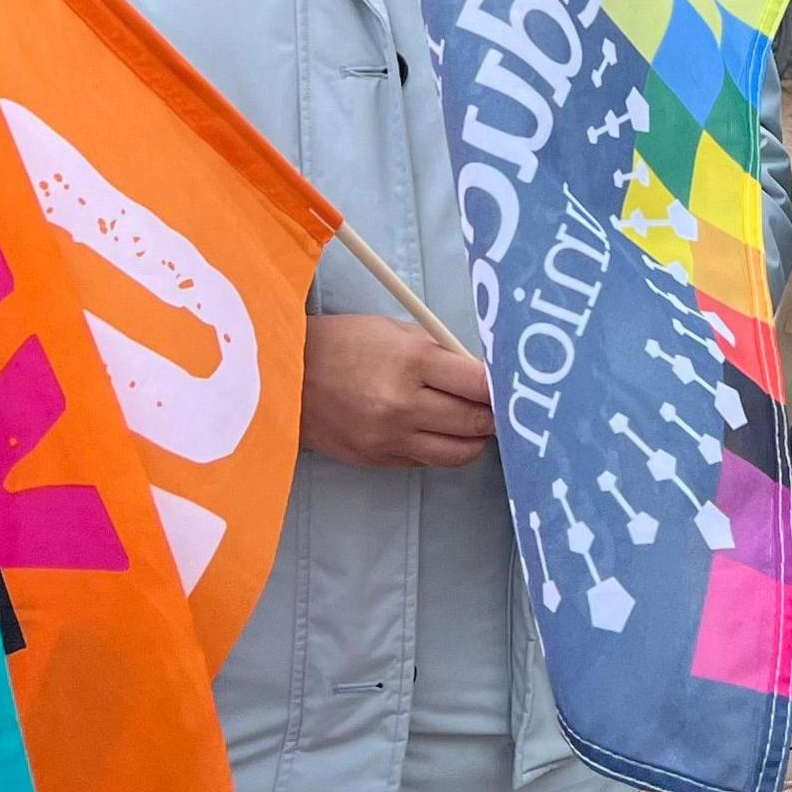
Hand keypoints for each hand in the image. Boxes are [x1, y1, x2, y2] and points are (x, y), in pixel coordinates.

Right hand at [301, 312, 496, 468]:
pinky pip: (426, 461)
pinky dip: (438, 447)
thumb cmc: (341, 344)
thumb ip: (439, 352)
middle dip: (493, 415)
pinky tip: (433, 430)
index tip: (509, 387)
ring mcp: (388, 438)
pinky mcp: (376, 460)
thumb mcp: (393, 331)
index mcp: (411, 362)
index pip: (479, 384)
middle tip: (496, 407)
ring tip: (471, 423)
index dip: (500, 388)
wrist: (282, 376)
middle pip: (475, 422)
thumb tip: (480, 374)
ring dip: (473, 439)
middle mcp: (402, 405)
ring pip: (457, 453)